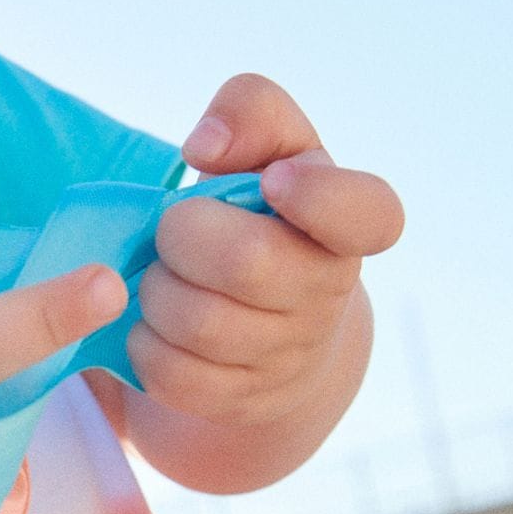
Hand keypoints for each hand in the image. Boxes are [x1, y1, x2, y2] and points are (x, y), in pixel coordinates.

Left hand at [131, 74, 403, 428]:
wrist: (265, 317)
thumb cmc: (262, 212)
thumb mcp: (268, 146)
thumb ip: (252, 111)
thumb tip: (208, 145)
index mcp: (346, 227)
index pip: (369, 215)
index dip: (321, 197)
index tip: (275, 179)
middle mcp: (328, 294)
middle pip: (246, 262)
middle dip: (185, 234)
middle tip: (173, 228)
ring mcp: (287, 357)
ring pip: (199, 323)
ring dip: (157, 290)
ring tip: (162, 274)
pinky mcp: (239, 402)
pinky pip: (172, 375)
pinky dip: (143, 342)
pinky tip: (155, 322)